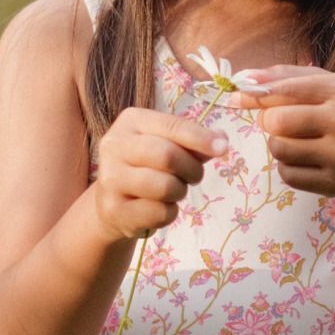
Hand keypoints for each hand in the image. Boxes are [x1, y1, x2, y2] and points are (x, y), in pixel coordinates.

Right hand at [92, 107, 227, 240]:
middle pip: (168, 156)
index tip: (223, 148)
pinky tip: (160, 207)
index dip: (200, 137)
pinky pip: (159, 213)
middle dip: (192, 169)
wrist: (113, 202)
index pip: (172, 125)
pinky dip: (170, 212)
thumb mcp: (167, 145)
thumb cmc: (147, 166)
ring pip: (165, 186)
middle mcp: (115, 146)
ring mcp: (111, 179)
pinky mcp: (114, 209)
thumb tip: (221, 140)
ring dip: (180, 191)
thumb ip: (192, 142)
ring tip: (173, 190)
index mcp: (131, 121)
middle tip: (195, 176)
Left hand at [227, 67, 334, 196]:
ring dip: (279, 144)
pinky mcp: (334, 183)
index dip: (254, 95)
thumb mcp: (328, 84)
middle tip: (280, 121)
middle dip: (269, 121)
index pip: (284, 90)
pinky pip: (287, 175)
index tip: (236, 97)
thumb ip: (286, 76)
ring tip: (297, 140)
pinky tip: (306, 159)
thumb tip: (244, 78)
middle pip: (276, 121)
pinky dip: (288, 166)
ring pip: (279, 149)